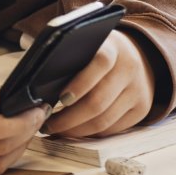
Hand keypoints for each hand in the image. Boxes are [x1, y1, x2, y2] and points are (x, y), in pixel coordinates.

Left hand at [41, 30, 155, 138]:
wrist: (137, 56)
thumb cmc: (97, 50)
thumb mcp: (85, 41)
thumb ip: (63, 48)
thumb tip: (33, 66)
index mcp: (114, 47)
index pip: (100, 63)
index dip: (80, 83)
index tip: (59, 98)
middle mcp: (130, 68)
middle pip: (98, 101)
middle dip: (68, 118)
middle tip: (47, 124)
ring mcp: (138, 91)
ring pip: (104, 121)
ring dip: (76, 130)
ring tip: (56, 129)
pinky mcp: (142, 109)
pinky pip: (113, 129)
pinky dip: (91, 133)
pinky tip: (74, 131)